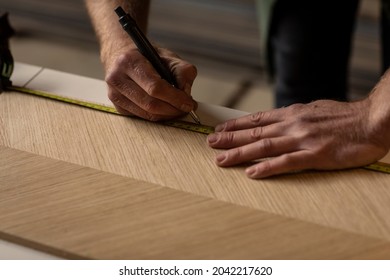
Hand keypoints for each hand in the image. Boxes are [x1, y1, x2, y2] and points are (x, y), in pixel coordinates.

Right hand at [103, 45, 197, 120]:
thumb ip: (182, 71)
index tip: (189, 103)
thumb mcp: (168, 56)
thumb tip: (186, 92)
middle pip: (150, 104)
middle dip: (173, 109)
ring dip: (167, 115)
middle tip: (187, 108)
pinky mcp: (117, 106)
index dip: (175, 98)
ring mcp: (114, 94)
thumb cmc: (146, 56)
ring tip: (178, 109)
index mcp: (129, 61)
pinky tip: (165, 109)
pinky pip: (141, 117)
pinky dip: (157, 116)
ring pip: (146, 114)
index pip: (155, 87)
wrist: (122, 56)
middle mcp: (117, 78)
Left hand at [207, 99, 388, 178]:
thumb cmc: (345, 117)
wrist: (372, 121)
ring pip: (264, 147)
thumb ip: (294, 117)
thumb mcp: (314, 110)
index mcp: (293, 114)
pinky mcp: (315, 155)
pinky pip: (286, 163)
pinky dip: (267, 168)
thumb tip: (277, 121)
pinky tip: (252, 173)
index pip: (257, 119)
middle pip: (254, 133)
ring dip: (240, 153)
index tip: (219, 128)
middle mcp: (293, 125)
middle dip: (230, 138)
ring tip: (221, 159)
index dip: (235, 124)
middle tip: (210, 143)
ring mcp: (303, 140)